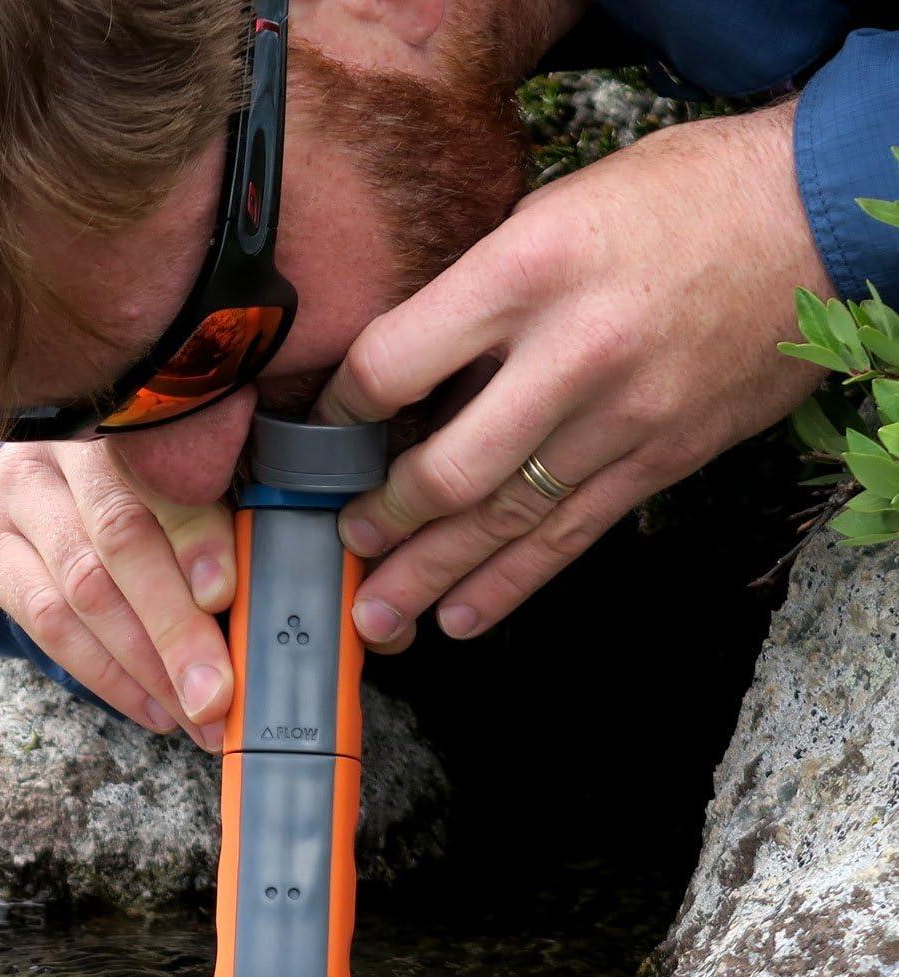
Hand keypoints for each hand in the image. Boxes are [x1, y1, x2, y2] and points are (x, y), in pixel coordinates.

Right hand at [0, 439, 235, 748]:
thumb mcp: (213, 465)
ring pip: (79, 589)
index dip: (196, 535)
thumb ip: (233, 507)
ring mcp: (13, 484)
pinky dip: (106, 674)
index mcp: (129, 399)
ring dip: (143, 668)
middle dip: (174, 630)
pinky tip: (153, 706)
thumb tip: (251, 598)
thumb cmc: (169, 466)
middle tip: (217, 693)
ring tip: (194, 715)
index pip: (162, 472)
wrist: (76, 456)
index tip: (224, 596)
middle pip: (117, 540)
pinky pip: (43, 620)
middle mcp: (61, 436)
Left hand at [316, 99, 831, 651]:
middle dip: (383, 518)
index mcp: (525, 272)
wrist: (814, 217)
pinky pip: (572, 535)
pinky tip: (463, 617)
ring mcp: (621, 416)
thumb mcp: (553, 209)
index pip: (394, 363)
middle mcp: (570, 353)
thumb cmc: (675, 200)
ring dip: (432, 575)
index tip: (321, 434)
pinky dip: (513, 583)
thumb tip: (404, 374)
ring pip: (505, 520)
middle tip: (346, 543)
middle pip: (447, 469)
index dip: (341, 410)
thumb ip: (478, 294)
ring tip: (381, 616)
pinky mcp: (662, 459)